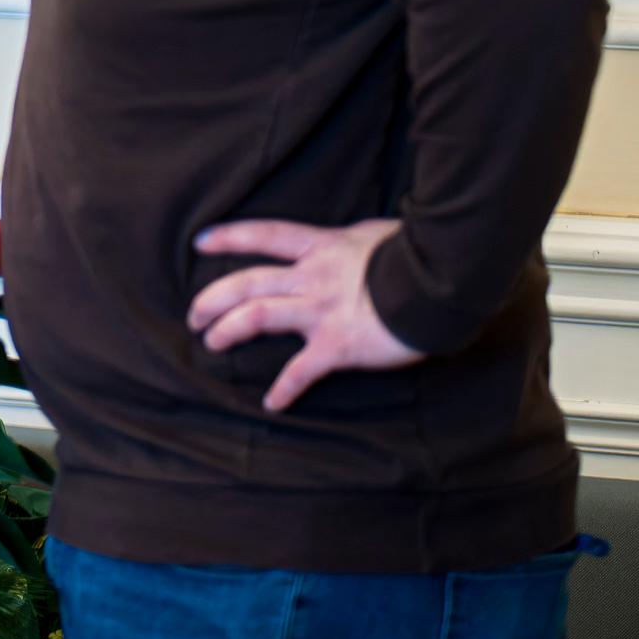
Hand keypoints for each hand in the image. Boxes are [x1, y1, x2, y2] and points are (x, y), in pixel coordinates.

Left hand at [191, 217, 424, 413]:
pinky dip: (284, 389)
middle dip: (211, 299)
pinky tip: (273, 403)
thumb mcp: (377, 236)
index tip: (200, 242)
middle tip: (194, 315)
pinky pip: (301, 370)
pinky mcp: (337, 345)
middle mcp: (312, 278)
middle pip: (246, 283)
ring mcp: (321, 311)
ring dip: (226, 330)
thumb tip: (355, 241)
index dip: (229, 237)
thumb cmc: (418, 255)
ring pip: (256, 316)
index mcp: (321, 248)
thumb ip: (354, 242)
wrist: (443, 283)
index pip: (264, 235)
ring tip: (211, 343)